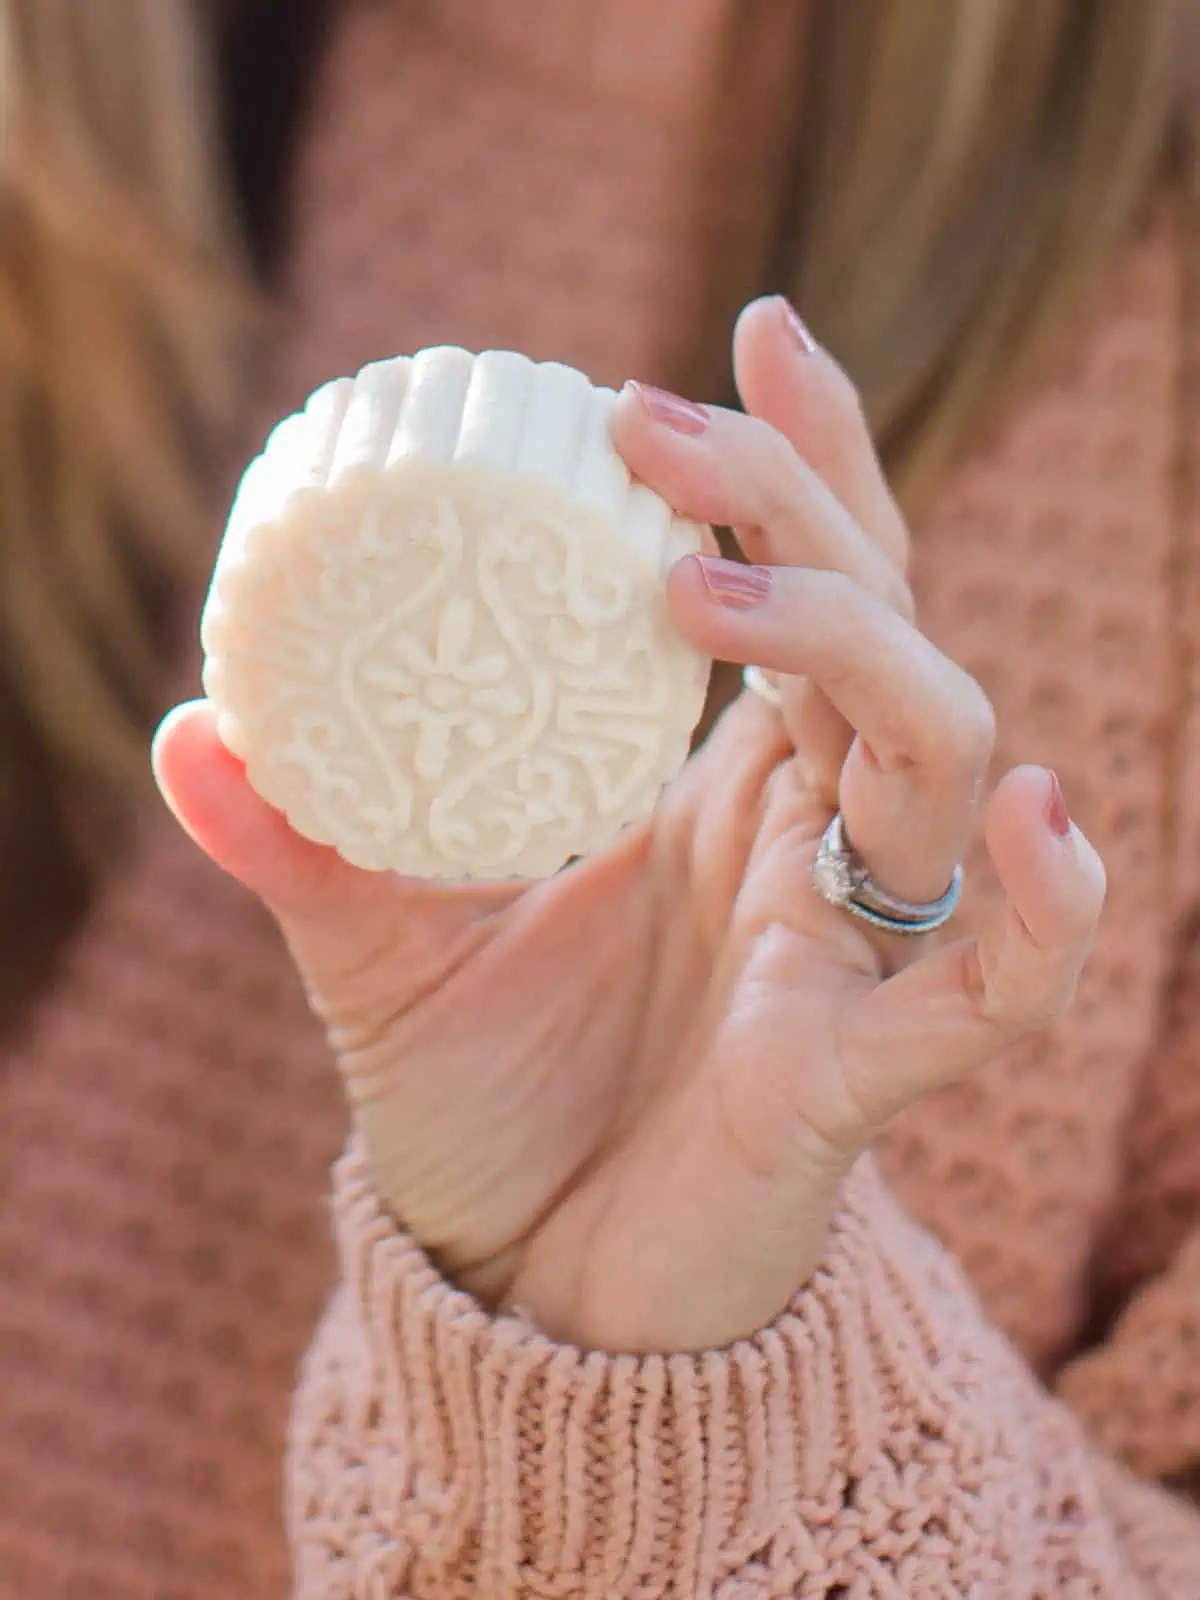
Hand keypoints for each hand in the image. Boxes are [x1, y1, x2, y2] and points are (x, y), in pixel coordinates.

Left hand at [154, 299, 1103, 1352]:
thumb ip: (304, 844)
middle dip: (798, 501)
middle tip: (663, 425)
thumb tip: (185, 733)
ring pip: (935, 752)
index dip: (799, 455)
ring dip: (852, 646)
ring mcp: (846, 941)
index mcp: (716, 785)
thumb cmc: (485, 1107)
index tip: (747, 326)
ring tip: (710, 592)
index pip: (804, 581)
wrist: (526, 1286)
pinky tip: (1042, 819)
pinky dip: (1043, 916)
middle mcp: (803, 836)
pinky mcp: (862, 1069)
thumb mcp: (382, 951)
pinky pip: (996, 989)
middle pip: (877, 623)